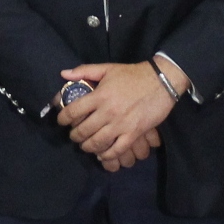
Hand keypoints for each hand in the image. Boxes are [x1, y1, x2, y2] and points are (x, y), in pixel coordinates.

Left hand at [55, 62, 178, 170]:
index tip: (61, 121)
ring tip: (85, 145)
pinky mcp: (134, 133)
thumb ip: (85, 71)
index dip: (62, 119)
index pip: (73, 111)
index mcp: (99, 96)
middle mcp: (108, 112)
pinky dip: (106, 155)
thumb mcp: (108, 68)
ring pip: (97, 143)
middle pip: (83, 130)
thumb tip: (63, 73)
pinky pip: (116, 150)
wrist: (161, 81)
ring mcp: (121, 124)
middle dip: (74, 136)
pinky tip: (102, 154)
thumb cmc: (133, 75)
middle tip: (74, 135)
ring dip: (87, 146)